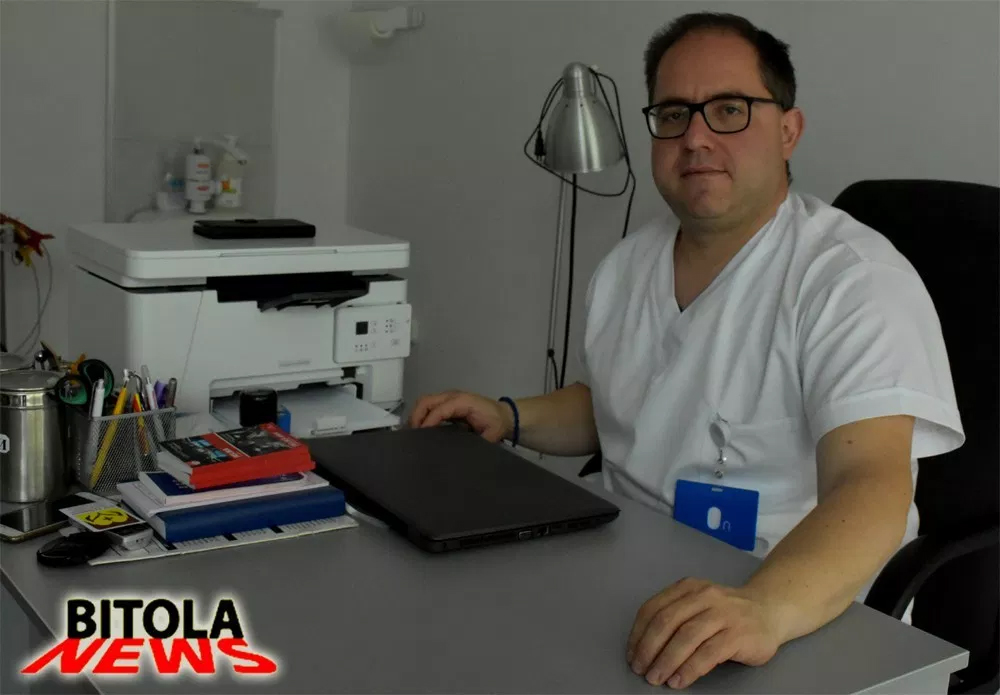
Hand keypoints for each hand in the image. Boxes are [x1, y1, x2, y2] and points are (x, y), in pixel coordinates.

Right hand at [408, 391, 512, 442]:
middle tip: (412, 437)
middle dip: (416, 417)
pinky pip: (429, 406)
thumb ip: (477, 442)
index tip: (421, 438)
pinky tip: (419, 430)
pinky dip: (421, 416)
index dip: (428, 422)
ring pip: (424, 402)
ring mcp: (448, 398)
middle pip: (426, 401)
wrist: (504, 415)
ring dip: (416, 416)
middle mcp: (452, 396)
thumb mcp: (491, 434)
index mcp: (463, 402)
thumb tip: (461, 454)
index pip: (440, 410)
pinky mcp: (446, 403)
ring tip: (413, 434)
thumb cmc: (497, 423)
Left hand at [626, 578, 788, 688]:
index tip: (632, 654)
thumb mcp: (698, 603)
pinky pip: (708, 653)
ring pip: (686, 636)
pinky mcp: (739, 634)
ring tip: (657, 678)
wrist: (770, 610)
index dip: (638, 633)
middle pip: (667, 621)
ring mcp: (723, 614)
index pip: (654, 608)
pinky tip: (680, 680)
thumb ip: (676, 615)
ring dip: (666, 660)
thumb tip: (643, 646)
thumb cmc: (727, 612)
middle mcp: (704, 596)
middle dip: (649, 648)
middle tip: (641, 669)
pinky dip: (690, 669)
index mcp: (688, 588)